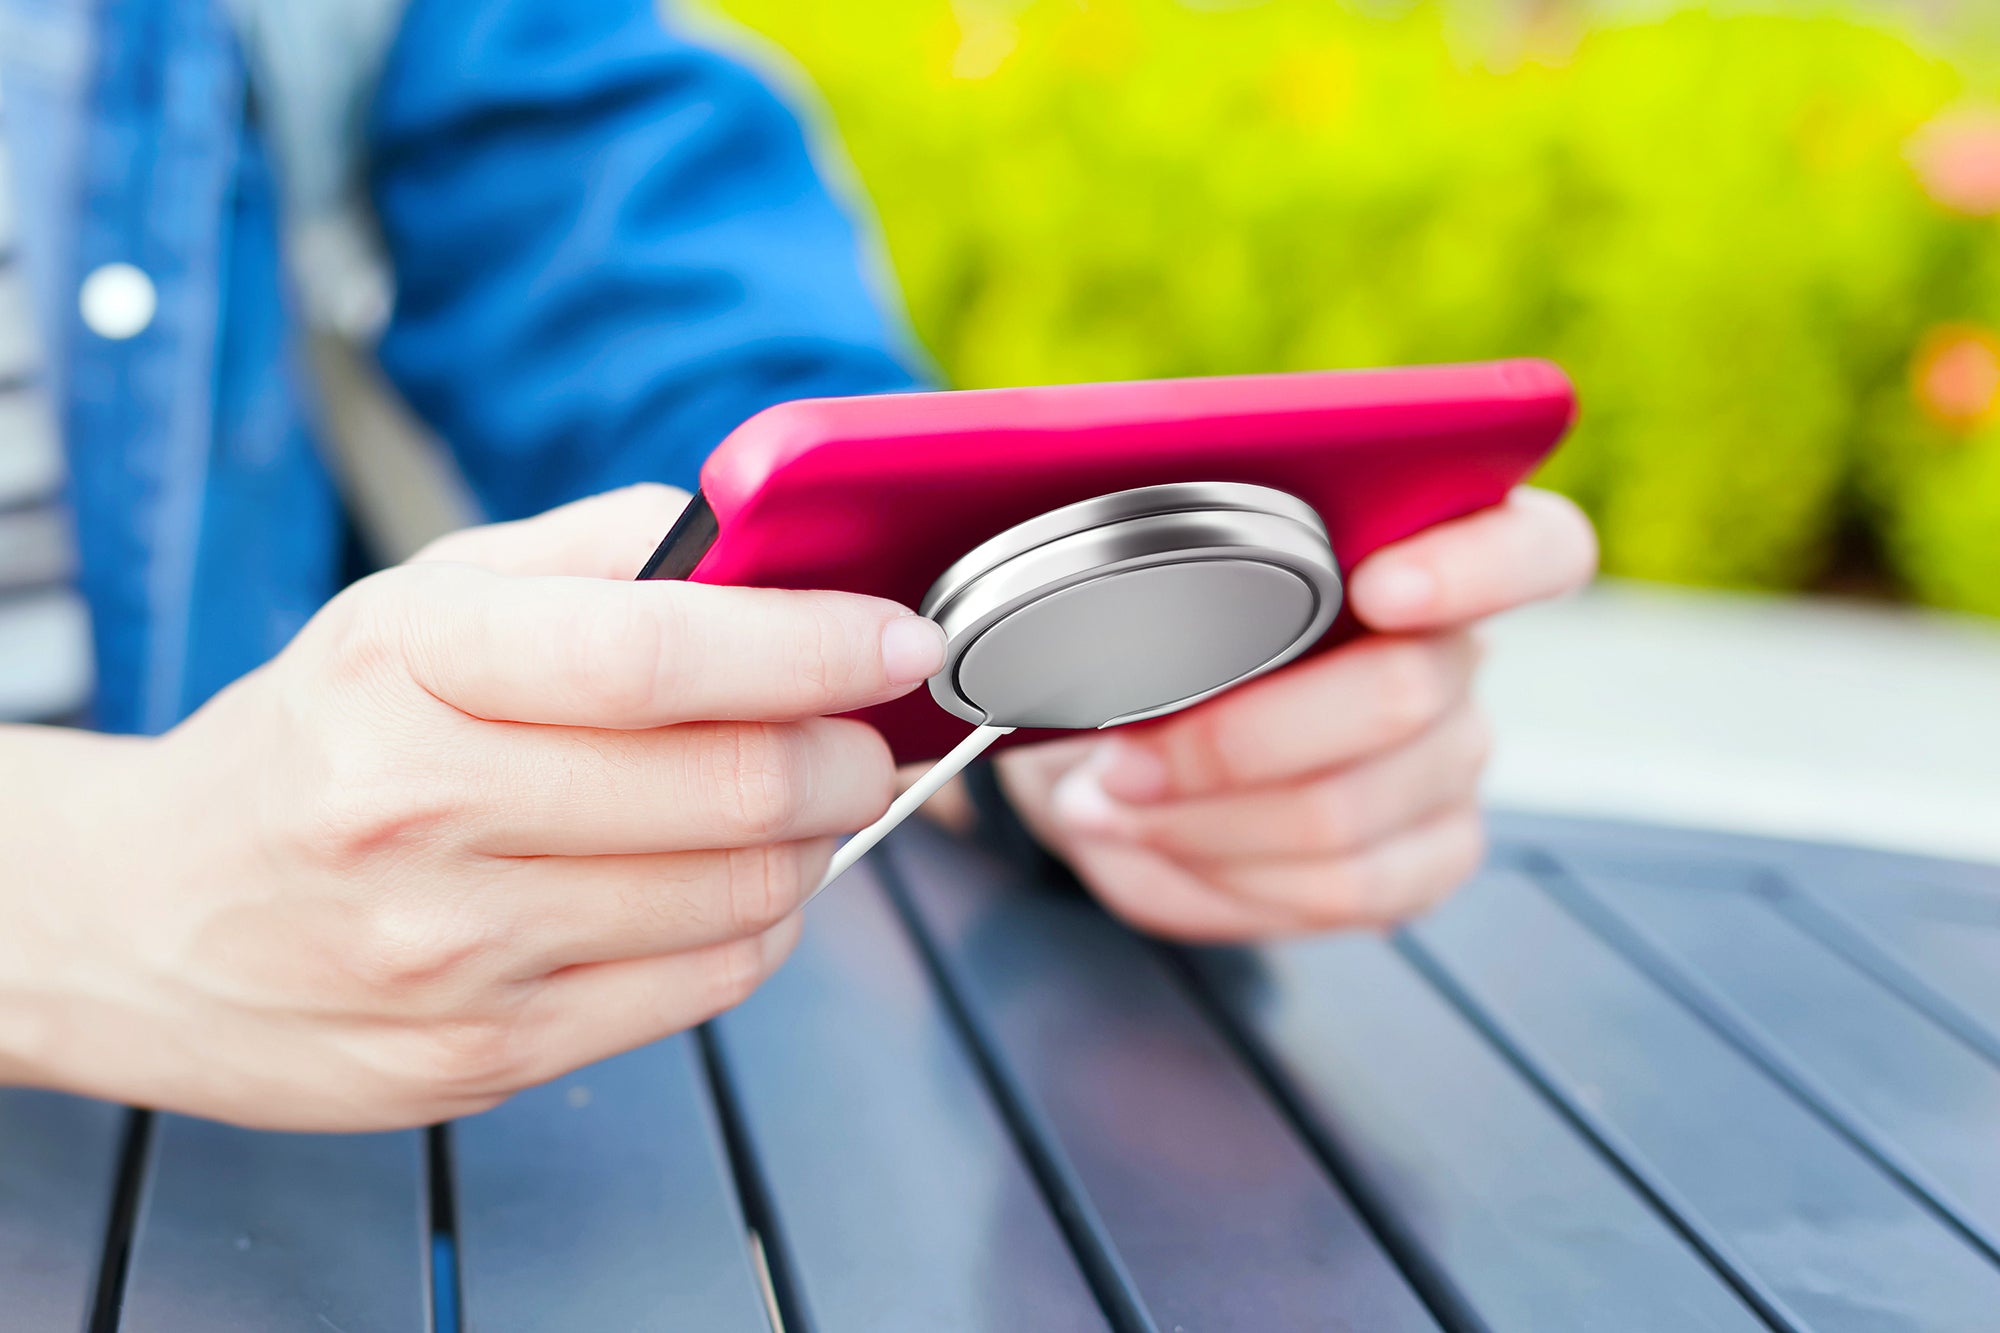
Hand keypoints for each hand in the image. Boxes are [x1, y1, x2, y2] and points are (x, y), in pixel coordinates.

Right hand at [1, 485, 944, 1129]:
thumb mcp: (411, 604)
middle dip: (845, 753)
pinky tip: (738, 884)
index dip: (810, 645)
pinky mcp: (486, 1056)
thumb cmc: (312, 739)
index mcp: (407, 666)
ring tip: (804, 801)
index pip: (657, 653)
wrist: (146, 922)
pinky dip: (762, 928)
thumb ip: (588, 552)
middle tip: (868, 731)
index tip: (896, 635)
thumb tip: (754, 535)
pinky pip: (703, 991)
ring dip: (815, 842)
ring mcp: (454, 952)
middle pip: (726, 787)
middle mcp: (422, 811)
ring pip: (739, 896)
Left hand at [995, 488, 1595, 940]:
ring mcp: (1452, 765)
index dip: (1476, 566)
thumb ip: (1161, 519)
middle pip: (1402, 697)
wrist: (1111, 743)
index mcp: (1427, 546)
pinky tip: (1156, 841)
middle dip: (1234, 737)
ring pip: (1347, 813)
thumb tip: (1108, 495)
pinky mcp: (1426, 859)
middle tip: (1121, 747)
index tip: (1377, 585)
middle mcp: (1460, 657)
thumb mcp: (1130, 558)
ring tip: (1111, 795)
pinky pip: (1339, 889)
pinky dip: (1221, 874)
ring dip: (1201, 817)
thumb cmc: (1138, 629)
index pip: (1536, 545)